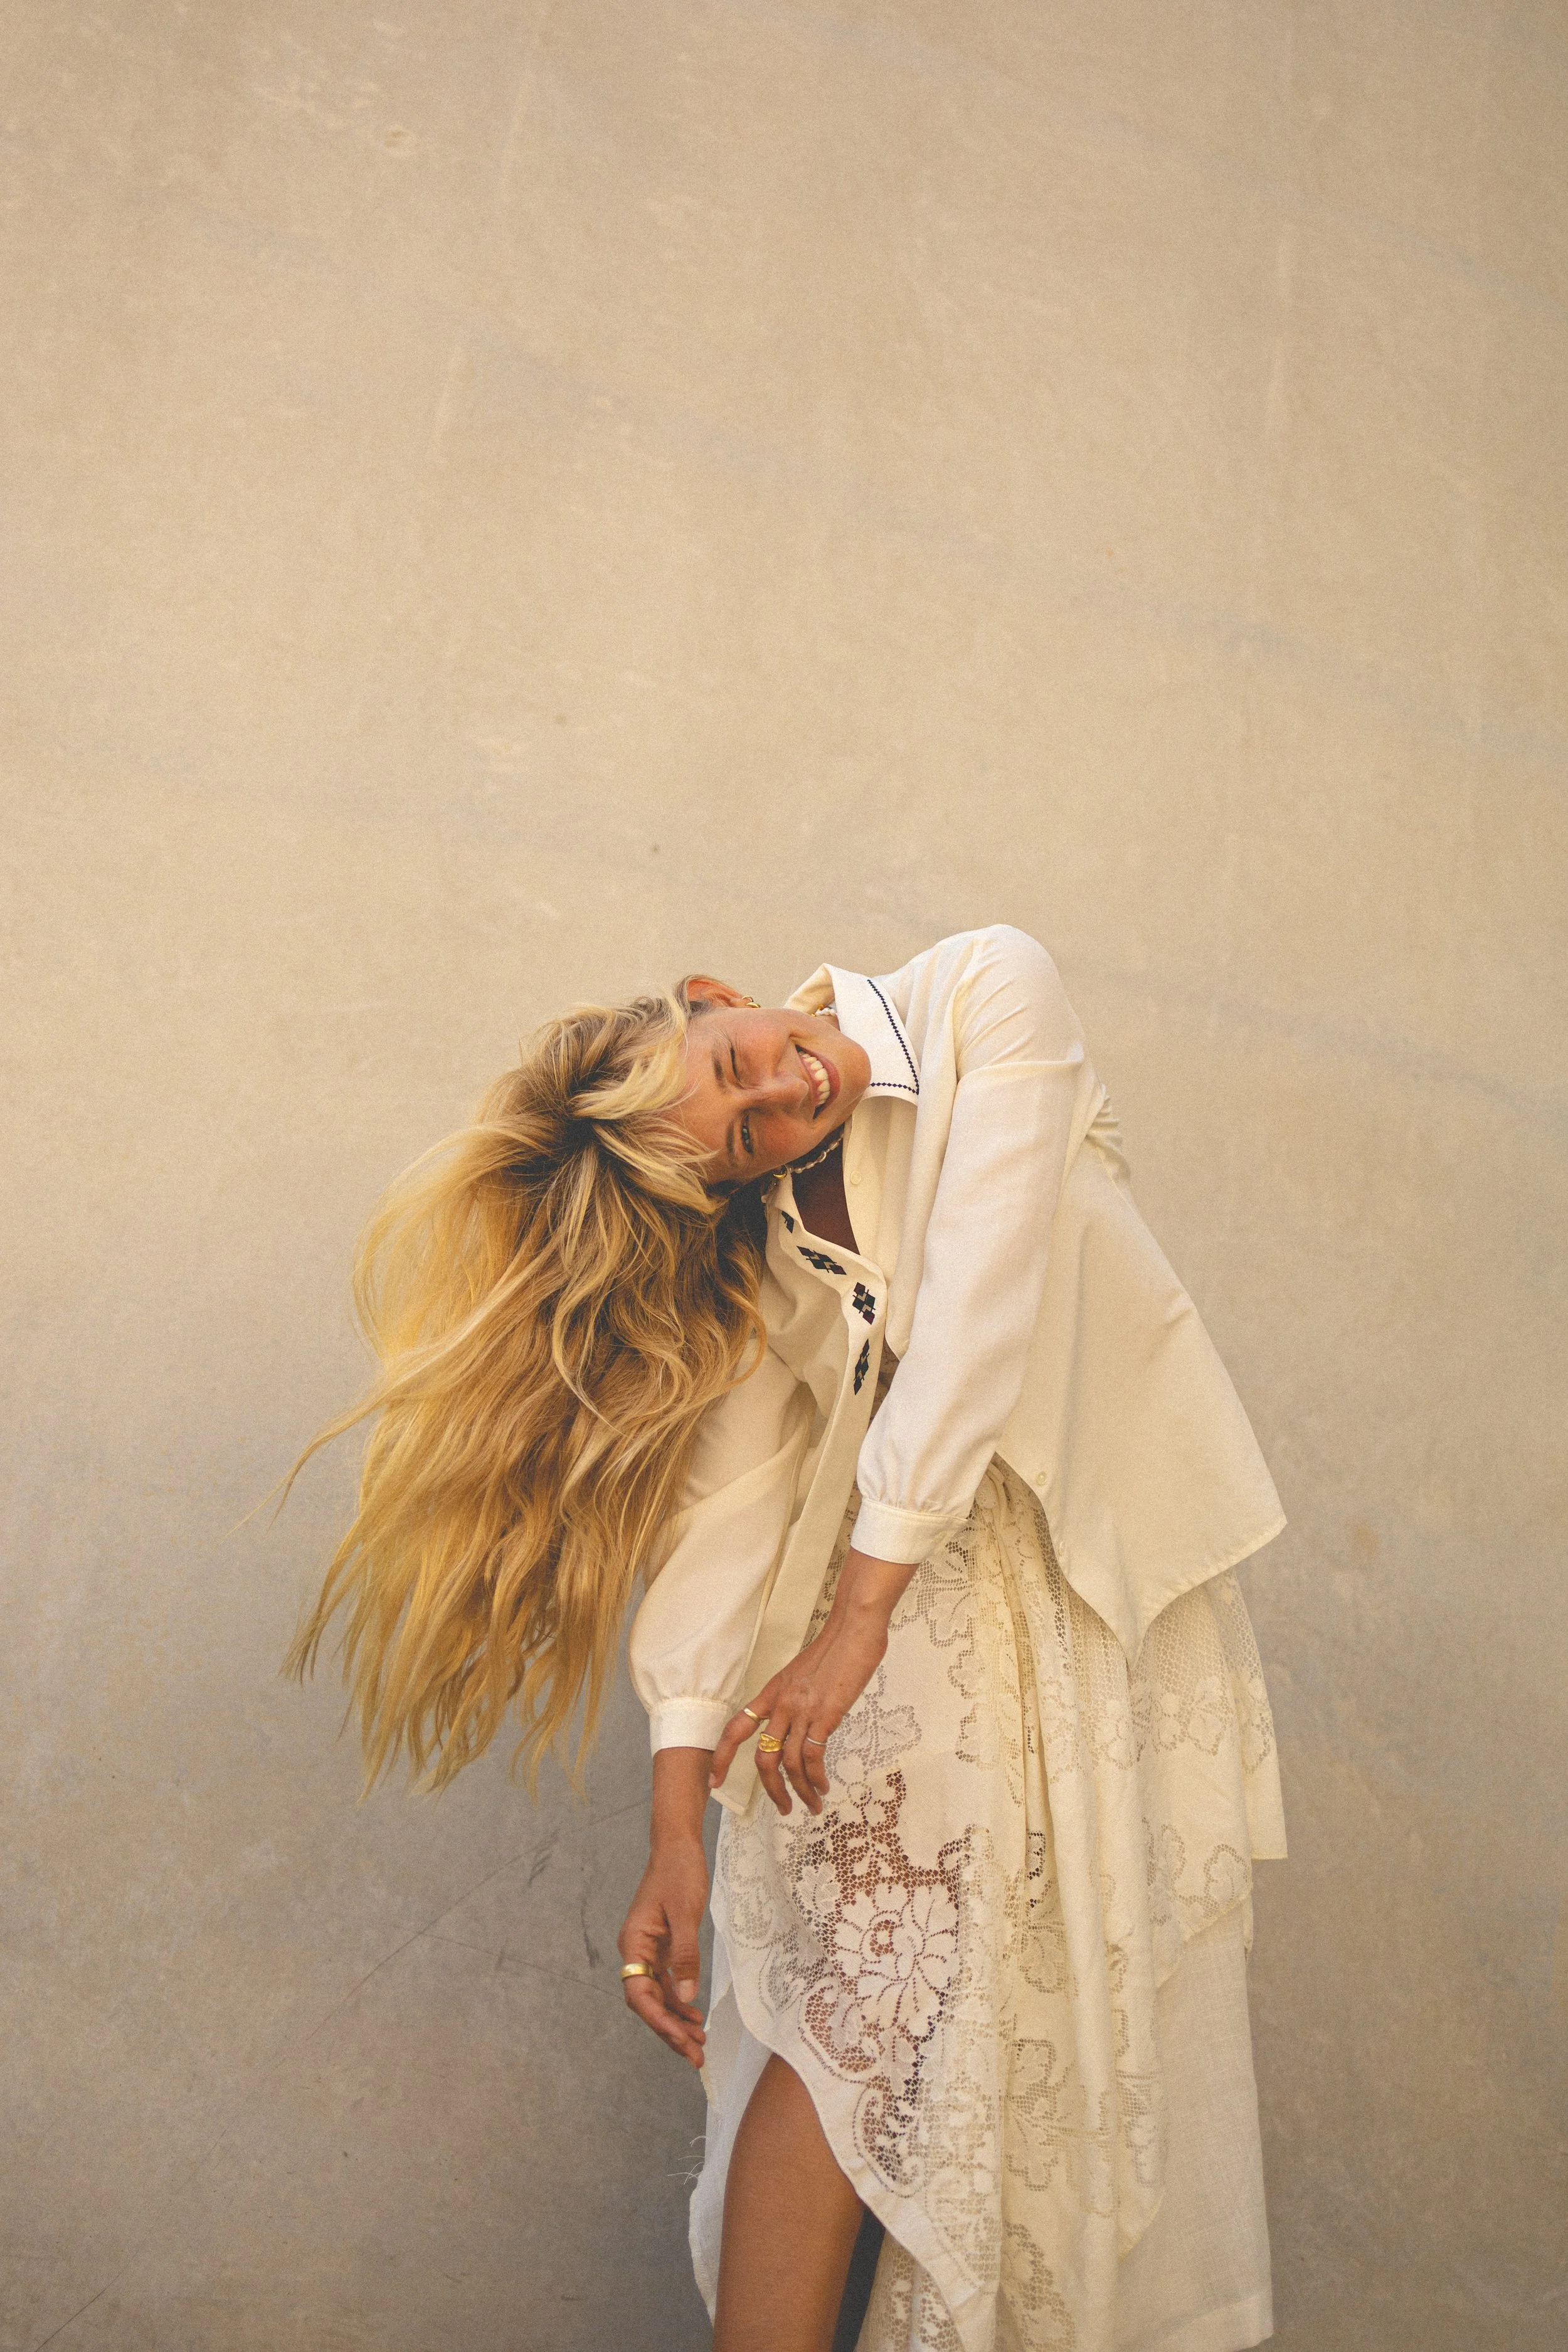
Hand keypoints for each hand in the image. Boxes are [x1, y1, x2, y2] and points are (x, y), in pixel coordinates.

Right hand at [617, 1834, 709, 2068]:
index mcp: (634, 1943)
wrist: (678, 1846)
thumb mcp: (685, 1913)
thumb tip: (687, 1996)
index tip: (679, 2040)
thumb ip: (686, 1955)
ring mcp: (648, 1950)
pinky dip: (680, 2002)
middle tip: (696, 2055)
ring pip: (658, 1996)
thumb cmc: (679, 1873)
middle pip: (648, 2002)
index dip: (658, 2021)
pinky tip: (695, 2017)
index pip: (639, 1993)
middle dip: (670, 2030)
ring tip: (700, 2043)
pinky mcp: (661, 1948)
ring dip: (677, 2021)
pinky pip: (667, 1983)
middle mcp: (636, 1950)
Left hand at [710, 1547, 914, 1813]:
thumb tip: (808, 1723)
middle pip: (762, 1757)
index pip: (736, 1727)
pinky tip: (824, 1787)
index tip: (713, 1781)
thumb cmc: (838, 1647)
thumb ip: (800, 1698)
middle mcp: (781, 1702)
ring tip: (812, 1805)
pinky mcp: (825, 1715)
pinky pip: (812, 1758)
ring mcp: (802, 1709)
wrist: (854, 1626)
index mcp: (773, 1691)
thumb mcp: (806, 1674)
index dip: (720, 1756)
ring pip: (788, 1764)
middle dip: (771, 1790)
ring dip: (799, 1791)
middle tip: (784, 1809)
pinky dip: (816, 1779)